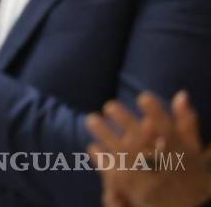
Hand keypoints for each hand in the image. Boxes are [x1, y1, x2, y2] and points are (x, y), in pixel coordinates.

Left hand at [88, 91, 210, 206]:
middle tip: (109, 105)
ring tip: (91, 119)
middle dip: (124, 120)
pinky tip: (93, 147)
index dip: (157, 113)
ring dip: (104, 134)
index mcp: (179, 153)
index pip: (169, 130)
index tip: (143, 96)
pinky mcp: (131, 189)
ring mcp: (145, 178)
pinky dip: (102, 158)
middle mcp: (162, 165)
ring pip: (121, 153)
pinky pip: (112, 171)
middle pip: (140, 140)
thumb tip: (180, 93)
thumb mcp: (193, 150)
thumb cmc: (187, 172)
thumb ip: (186, 123)